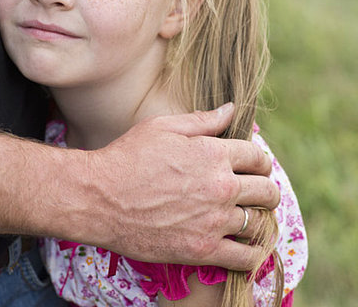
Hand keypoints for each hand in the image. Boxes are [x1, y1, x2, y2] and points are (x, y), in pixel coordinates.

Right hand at [84, 104, 278, 269]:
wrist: (100, 198)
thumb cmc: (129, 157)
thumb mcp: (163, 126)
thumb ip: (203, 119)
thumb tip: (232, 109)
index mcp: (214, 154)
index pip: (258, 157)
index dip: (260, 161)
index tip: (254, 167)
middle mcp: (221, 187)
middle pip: (267, 191)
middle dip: (265, 189)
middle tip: (255, 193)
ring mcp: (213, 220)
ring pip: (260, 224)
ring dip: (258, 219)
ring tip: (248, 218)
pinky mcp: (202, 249)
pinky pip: (246, 257)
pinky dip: (252, 253)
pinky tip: (244, 246)